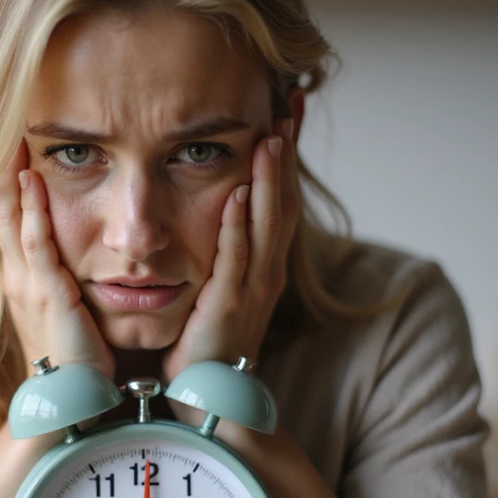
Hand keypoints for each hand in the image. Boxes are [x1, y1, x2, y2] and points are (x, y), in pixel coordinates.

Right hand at [0, 140, 115, 380]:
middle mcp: (17, 276)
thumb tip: (74, 255)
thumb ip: (65, 280)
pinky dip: (33, 208)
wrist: (71, 399)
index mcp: (21, 278)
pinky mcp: (47, 294)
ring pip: (11, 217)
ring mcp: (28, 284)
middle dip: (1, 166)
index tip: (13, 142)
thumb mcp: (65, 310)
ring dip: (12, 175)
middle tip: (5, 124)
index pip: (7, 217)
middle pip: (0, 208)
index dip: (7, 179)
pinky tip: (34, 178)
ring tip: (14, 136)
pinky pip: (35, 243)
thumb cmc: (75, 356)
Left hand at [161, 119, 299, 388]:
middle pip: (283, 201)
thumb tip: (218, 203)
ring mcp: (253, 288)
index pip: (280, 196)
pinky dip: (238, 227)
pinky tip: (236, 194)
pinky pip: (235, 260)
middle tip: (290, 105)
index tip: (288, 110)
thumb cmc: (206, 338)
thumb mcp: (220, 284)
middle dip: (287, 154)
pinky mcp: (230, 306)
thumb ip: (223, 247)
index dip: (287, 155)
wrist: (207, 392)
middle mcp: (268, 270)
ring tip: (272, 136)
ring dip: (269, 181)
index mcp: (265, 262)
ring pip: (267, 225)